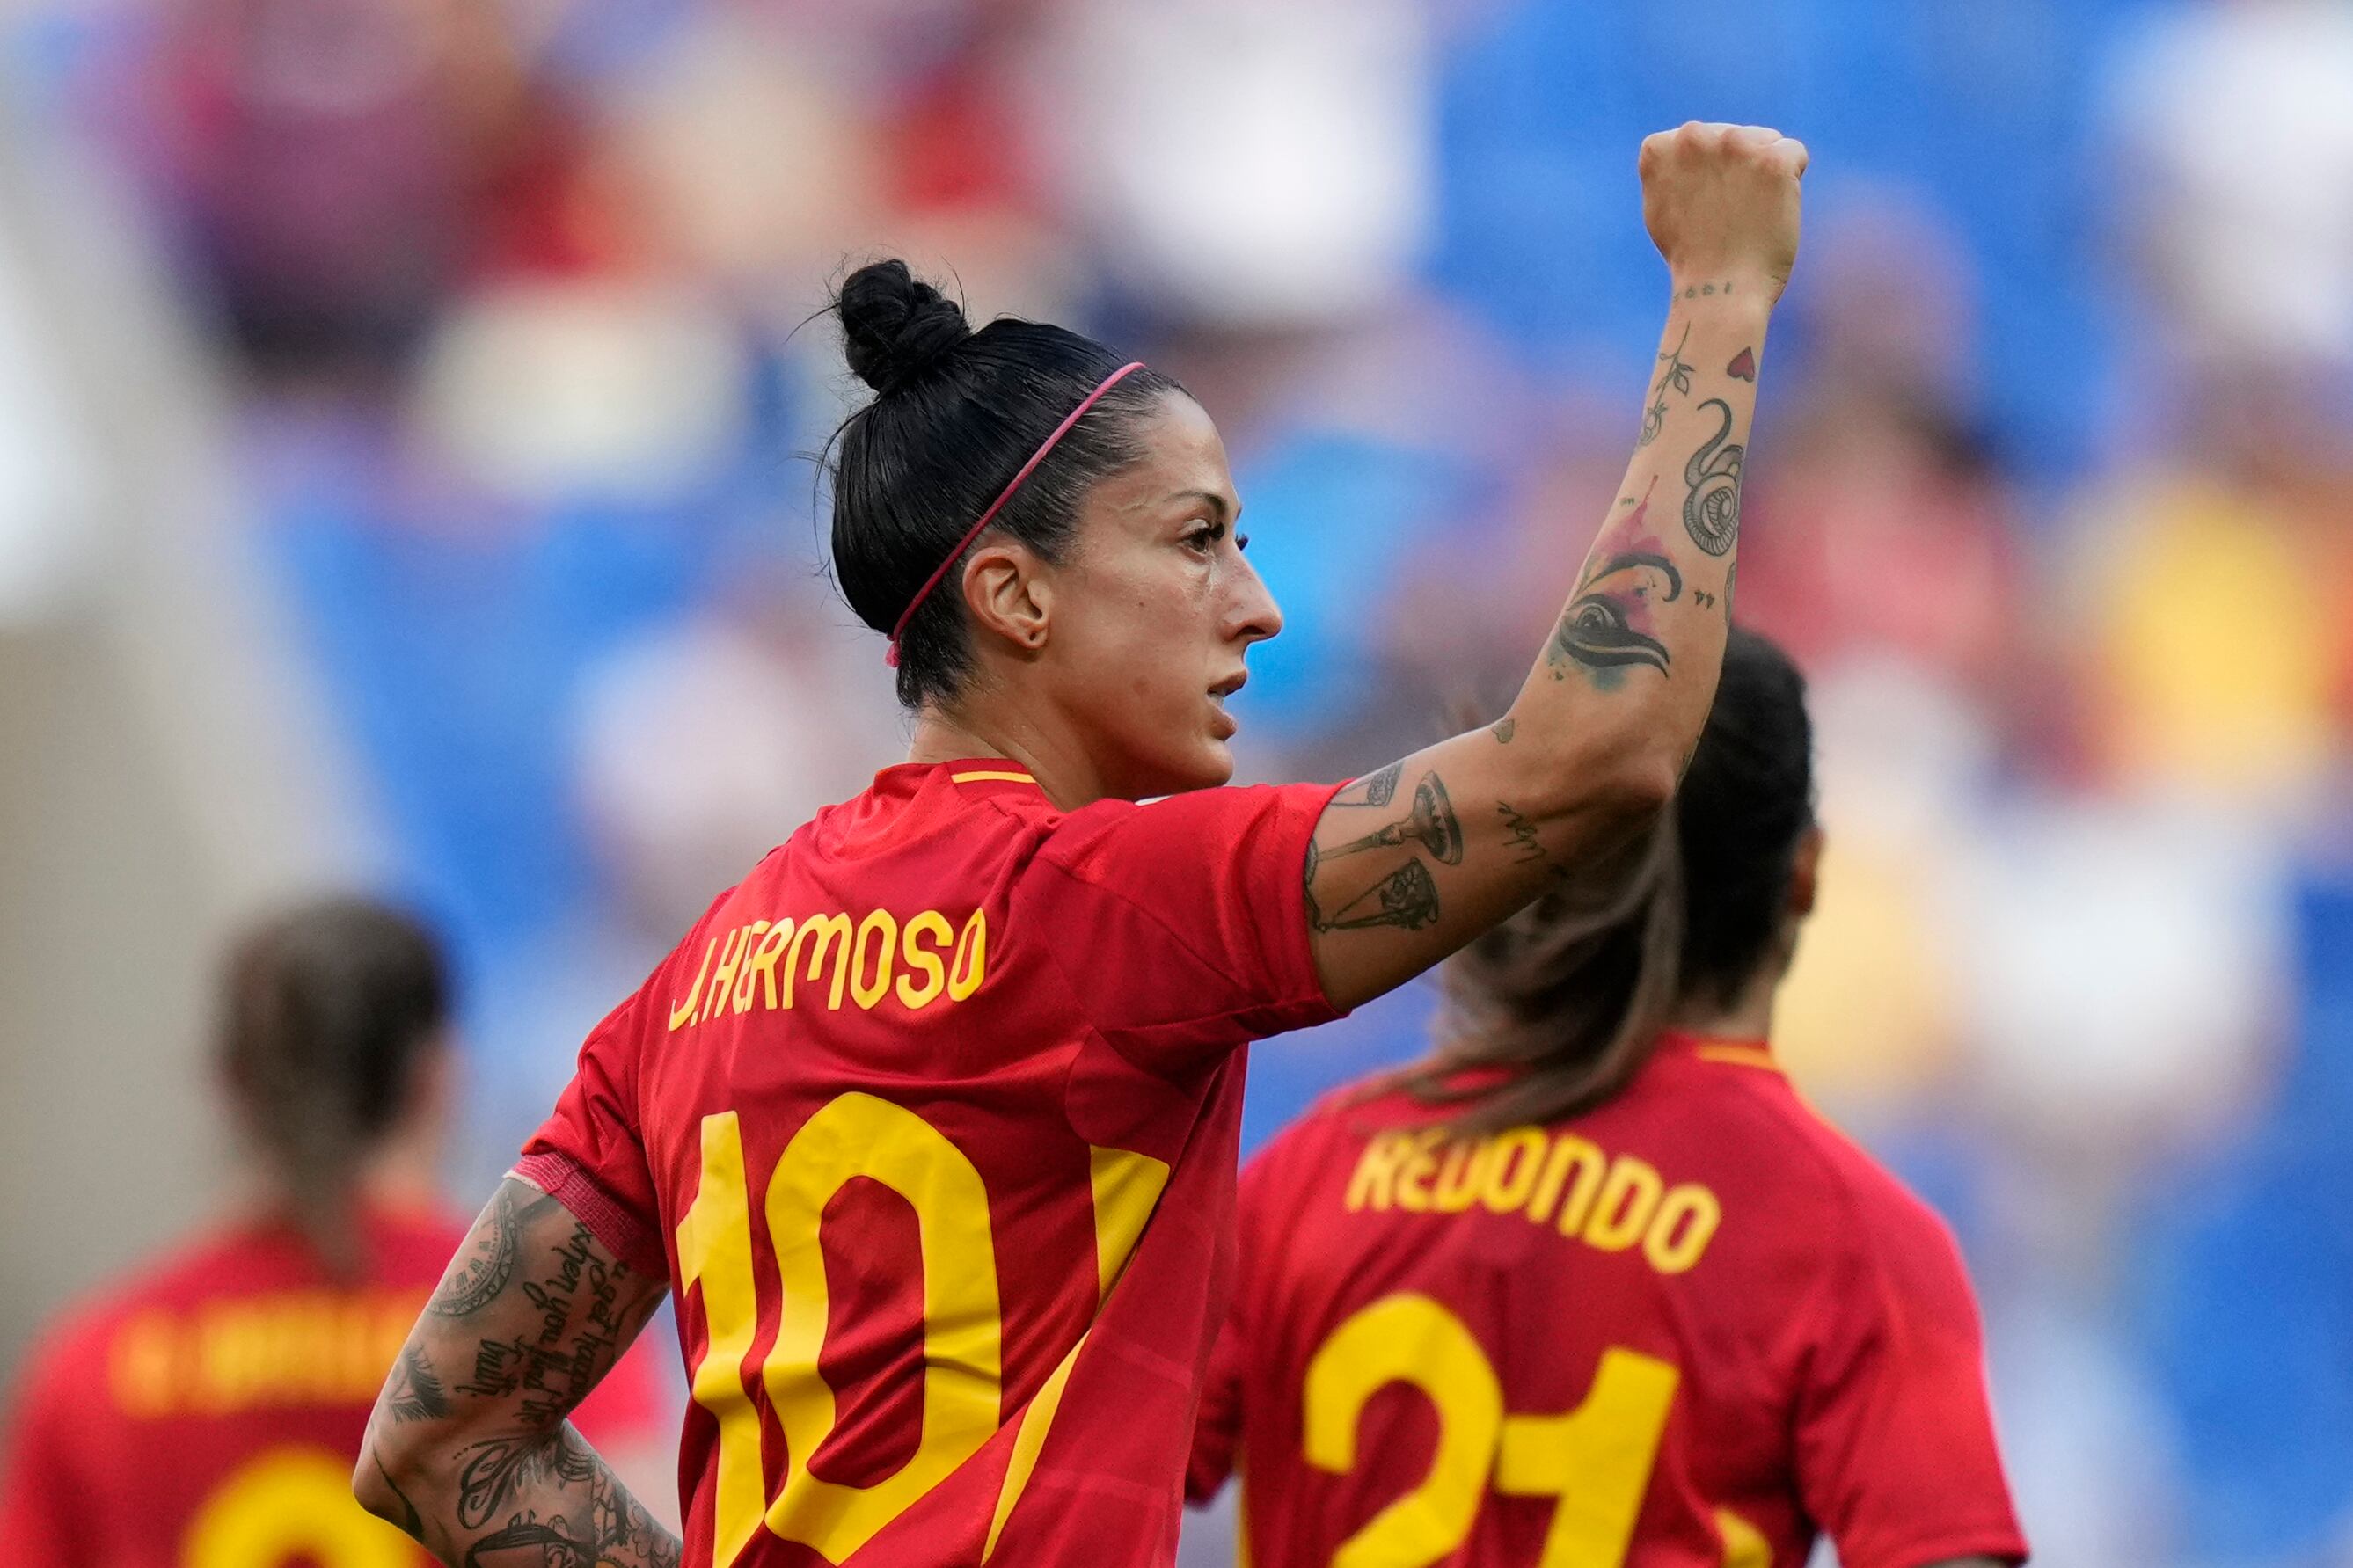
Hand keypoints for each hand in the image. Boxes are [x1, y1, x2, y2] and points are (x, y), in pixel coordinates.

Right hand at [1640, 122, 1806, 303]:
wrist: (1719, 291)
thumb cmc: (1691, 259)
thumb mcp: (1661, 205)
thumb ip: (1672, 168)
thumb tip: (1685, 142)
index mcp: (1659, 147)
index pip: (1699, 139)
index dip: (1707, 175)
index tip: (1701, 208)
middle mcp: (1692, 136)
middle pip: (1734, 137)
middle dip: (1738, 169)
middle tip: (1727, 216)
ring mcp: (1734, 145)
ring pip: (1766, 142)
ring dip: (1764, 175)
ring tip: (1747, 215)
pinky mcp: (1772, 160)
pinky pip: (1794, 154)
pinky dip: (1791, 183)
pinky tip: (1770, 211)